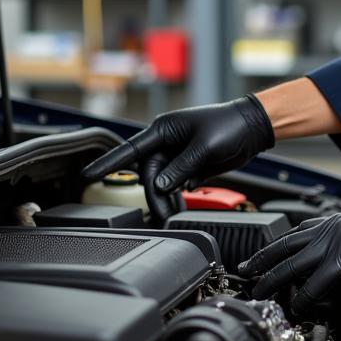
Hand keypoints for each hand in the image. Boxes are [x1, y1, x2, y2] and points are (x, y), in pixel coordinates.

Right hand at [81, 96, 274, 211]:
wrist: (253, 128)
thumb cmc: (229, 126)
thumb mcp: (204, 147)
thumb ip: (180, 167)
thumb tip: (160, 185)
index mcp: (164, 129)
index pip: (130, 149)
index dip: (108, 163)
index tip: (87, 174)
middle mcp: (167, 141)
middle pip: (149, 173)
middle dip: (155, 194)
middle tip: (163, 213)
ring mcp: (177, 154)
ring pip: (162, 181)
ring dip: (166, 198)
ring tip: (173, 214)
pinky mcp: (189, 165)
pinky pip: (175, 184)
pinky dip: (177, 196)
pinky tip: (181, 205)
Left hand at [237, 210, 340, 316]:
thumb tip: (325, 276)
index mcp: (337, 222)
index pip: (296, 233)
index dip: (274, 247)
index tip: (258, 257)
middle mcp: (332, 227)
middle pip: (286, 245)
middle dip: (261, 260)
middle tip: (244, 272)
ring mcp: (336, 240)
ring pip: (292, 264)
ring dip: (271, 280)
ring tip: (257, 292)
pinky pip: (315, 283)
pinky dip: (303, 298)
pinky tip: (295, 308)